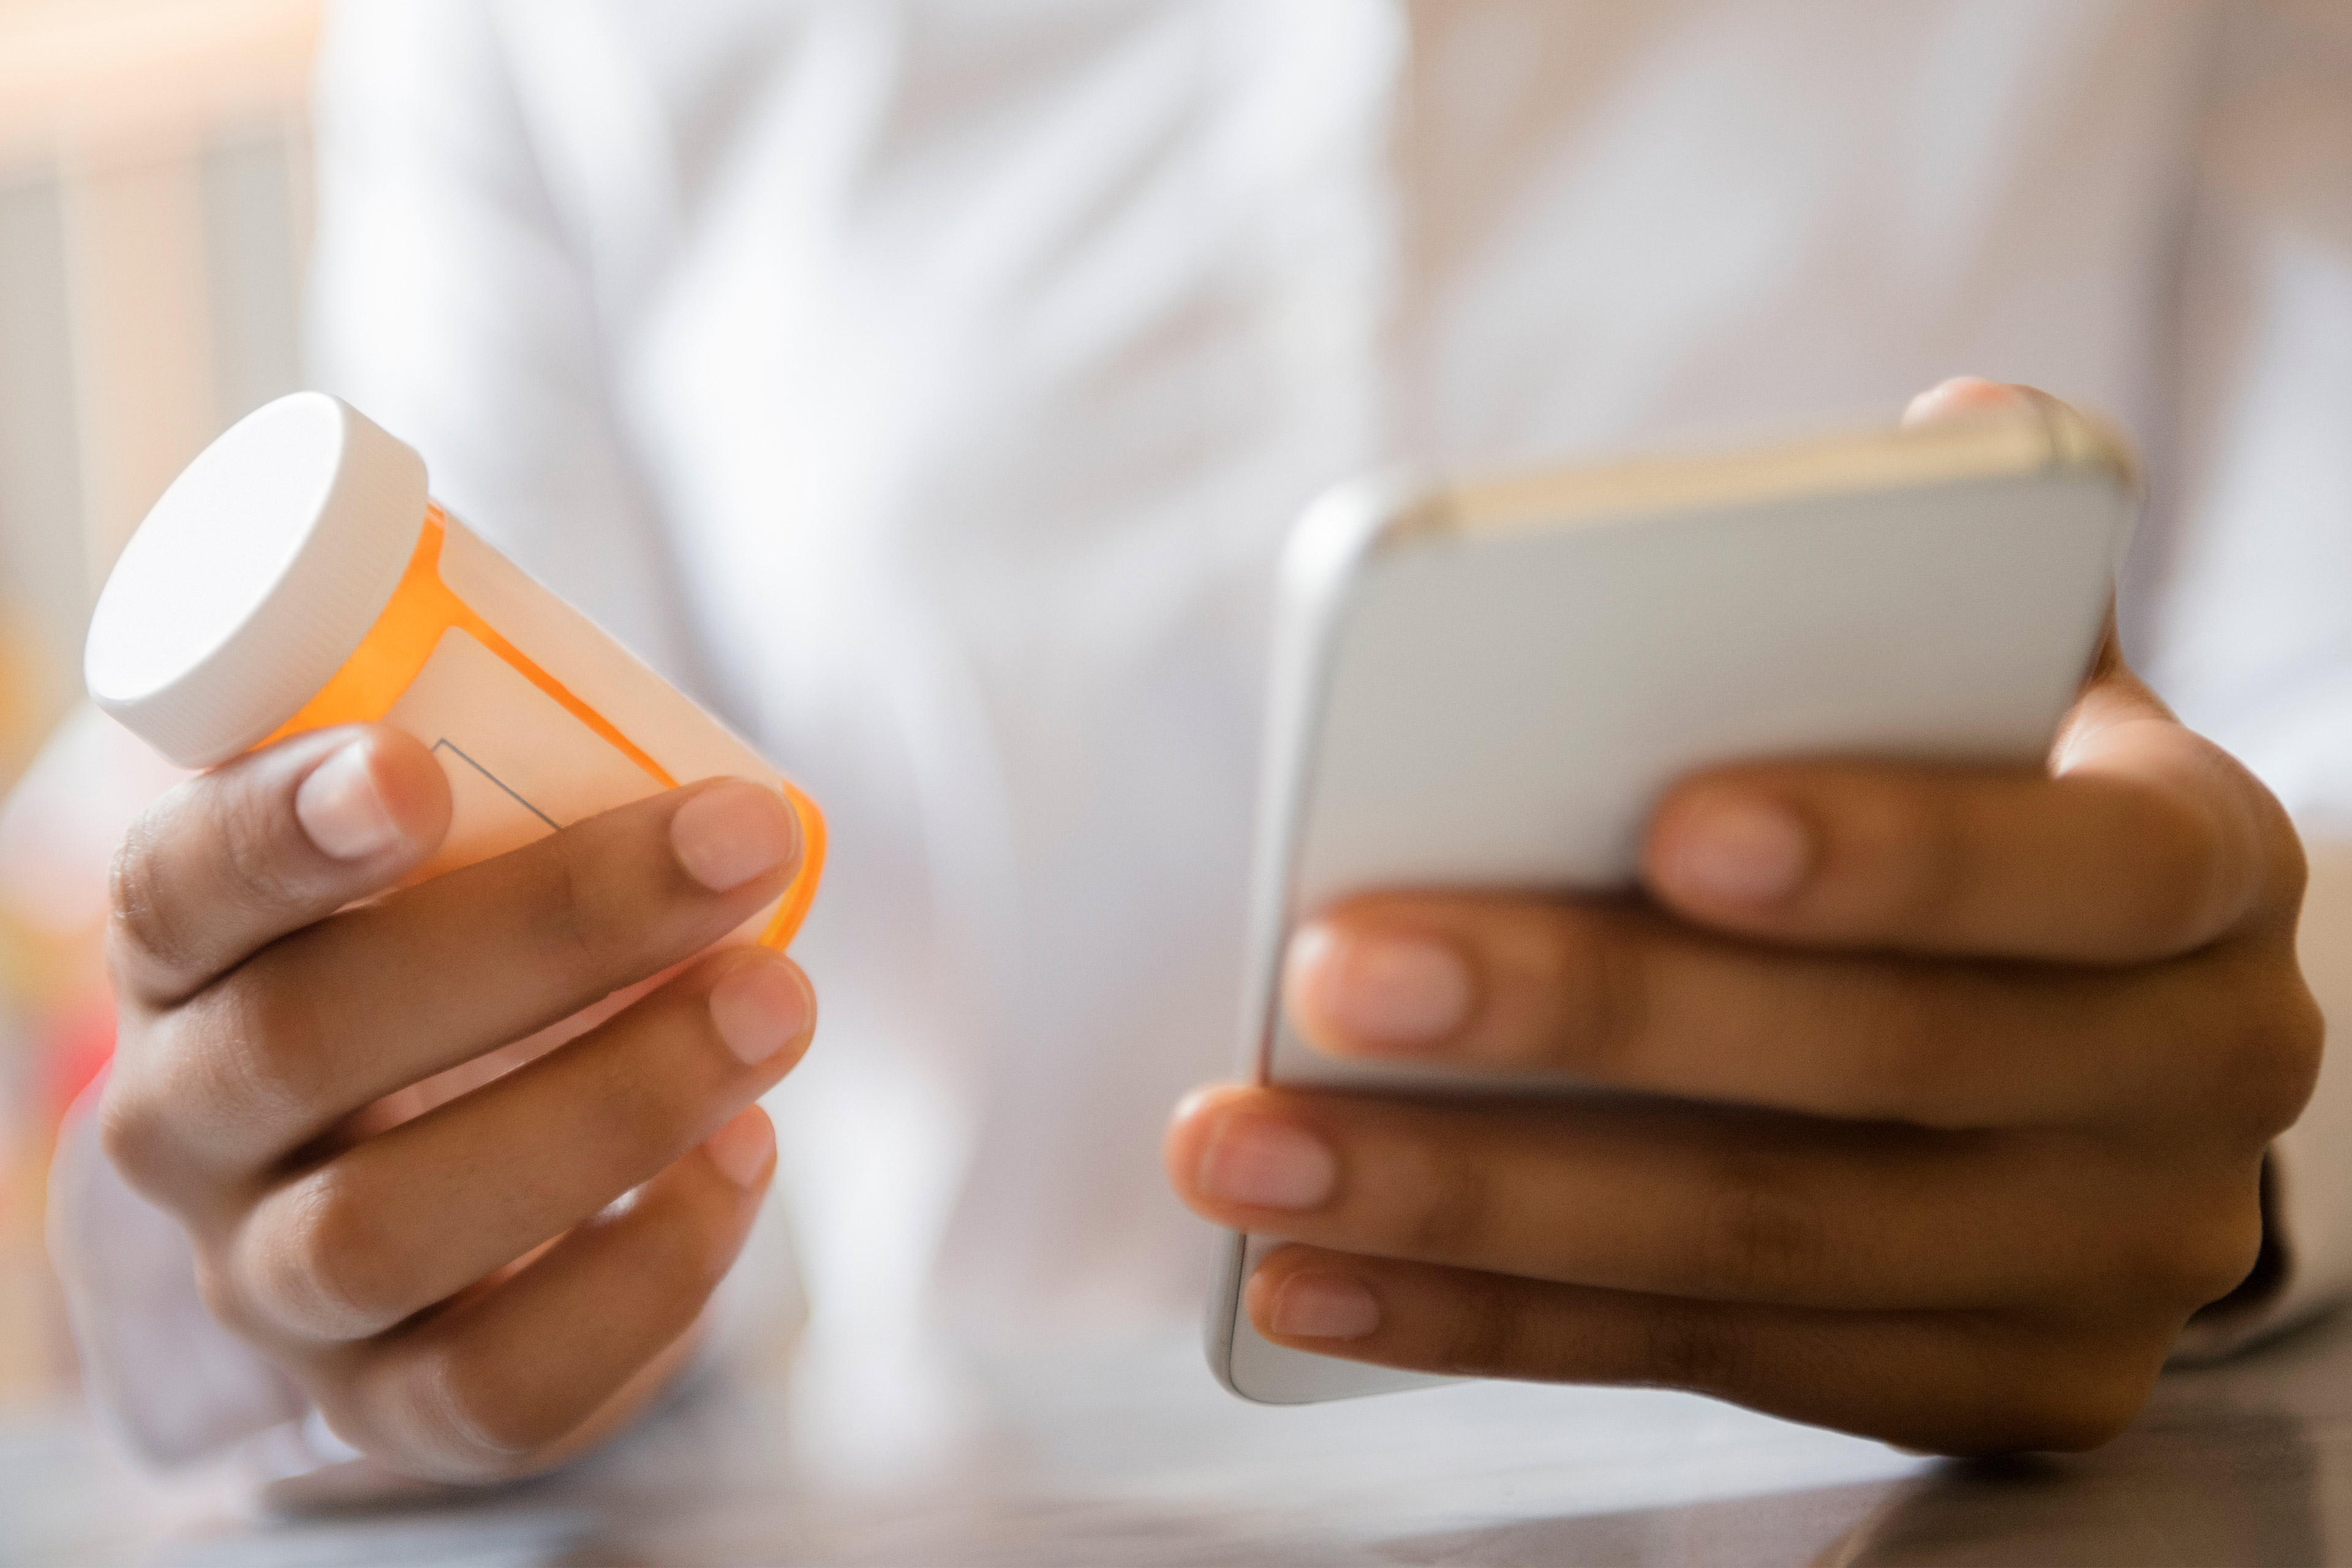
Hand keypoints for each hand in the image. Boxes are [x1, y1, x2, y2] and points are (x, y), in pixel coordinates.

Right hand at [97, 725, 814, 1481]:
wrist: (431, 1181)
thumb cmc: (463, 972)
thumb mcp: (452, 874)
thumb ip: (517, 811)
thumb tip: (720, 808)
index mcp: (186, 959)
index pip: (181, 888)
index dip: (279, 830)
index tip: (411, 766)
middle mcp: (188, 1127)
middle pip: (305, 1040)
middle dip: (551, 933)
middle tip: (741, 849)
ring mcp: (272, 1283)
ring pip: (389, 1229)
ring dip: (617, 1105)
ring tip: (776, 1004)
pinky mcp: (388, 1404)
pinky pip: (503, 1380)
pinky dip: (649, 1266)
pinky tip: (747, 1152)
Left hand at [1166, 381, 2322, 1454]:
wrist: (2102, 1063)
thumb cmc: (1992, 825)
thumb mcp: (2008, 705)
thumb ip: (1955, 604)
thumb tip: (1938, 431)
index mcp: (2208, 875)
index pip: (2084, 867)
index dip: (1892, 851)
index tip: (1665, 820)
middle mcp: (2193, 1086)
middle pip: (1874, 1067)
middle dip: (1587, 1017)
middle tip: (1335, 968)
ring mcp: (2099, 1267)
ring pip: (1754, 1244)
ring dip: (1468, 1197)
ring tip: (1245, 1150)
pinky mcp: (1997, 1391)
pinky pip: (1704, 1361)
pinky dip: (1488, 1321)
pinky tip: (1310, 1279)